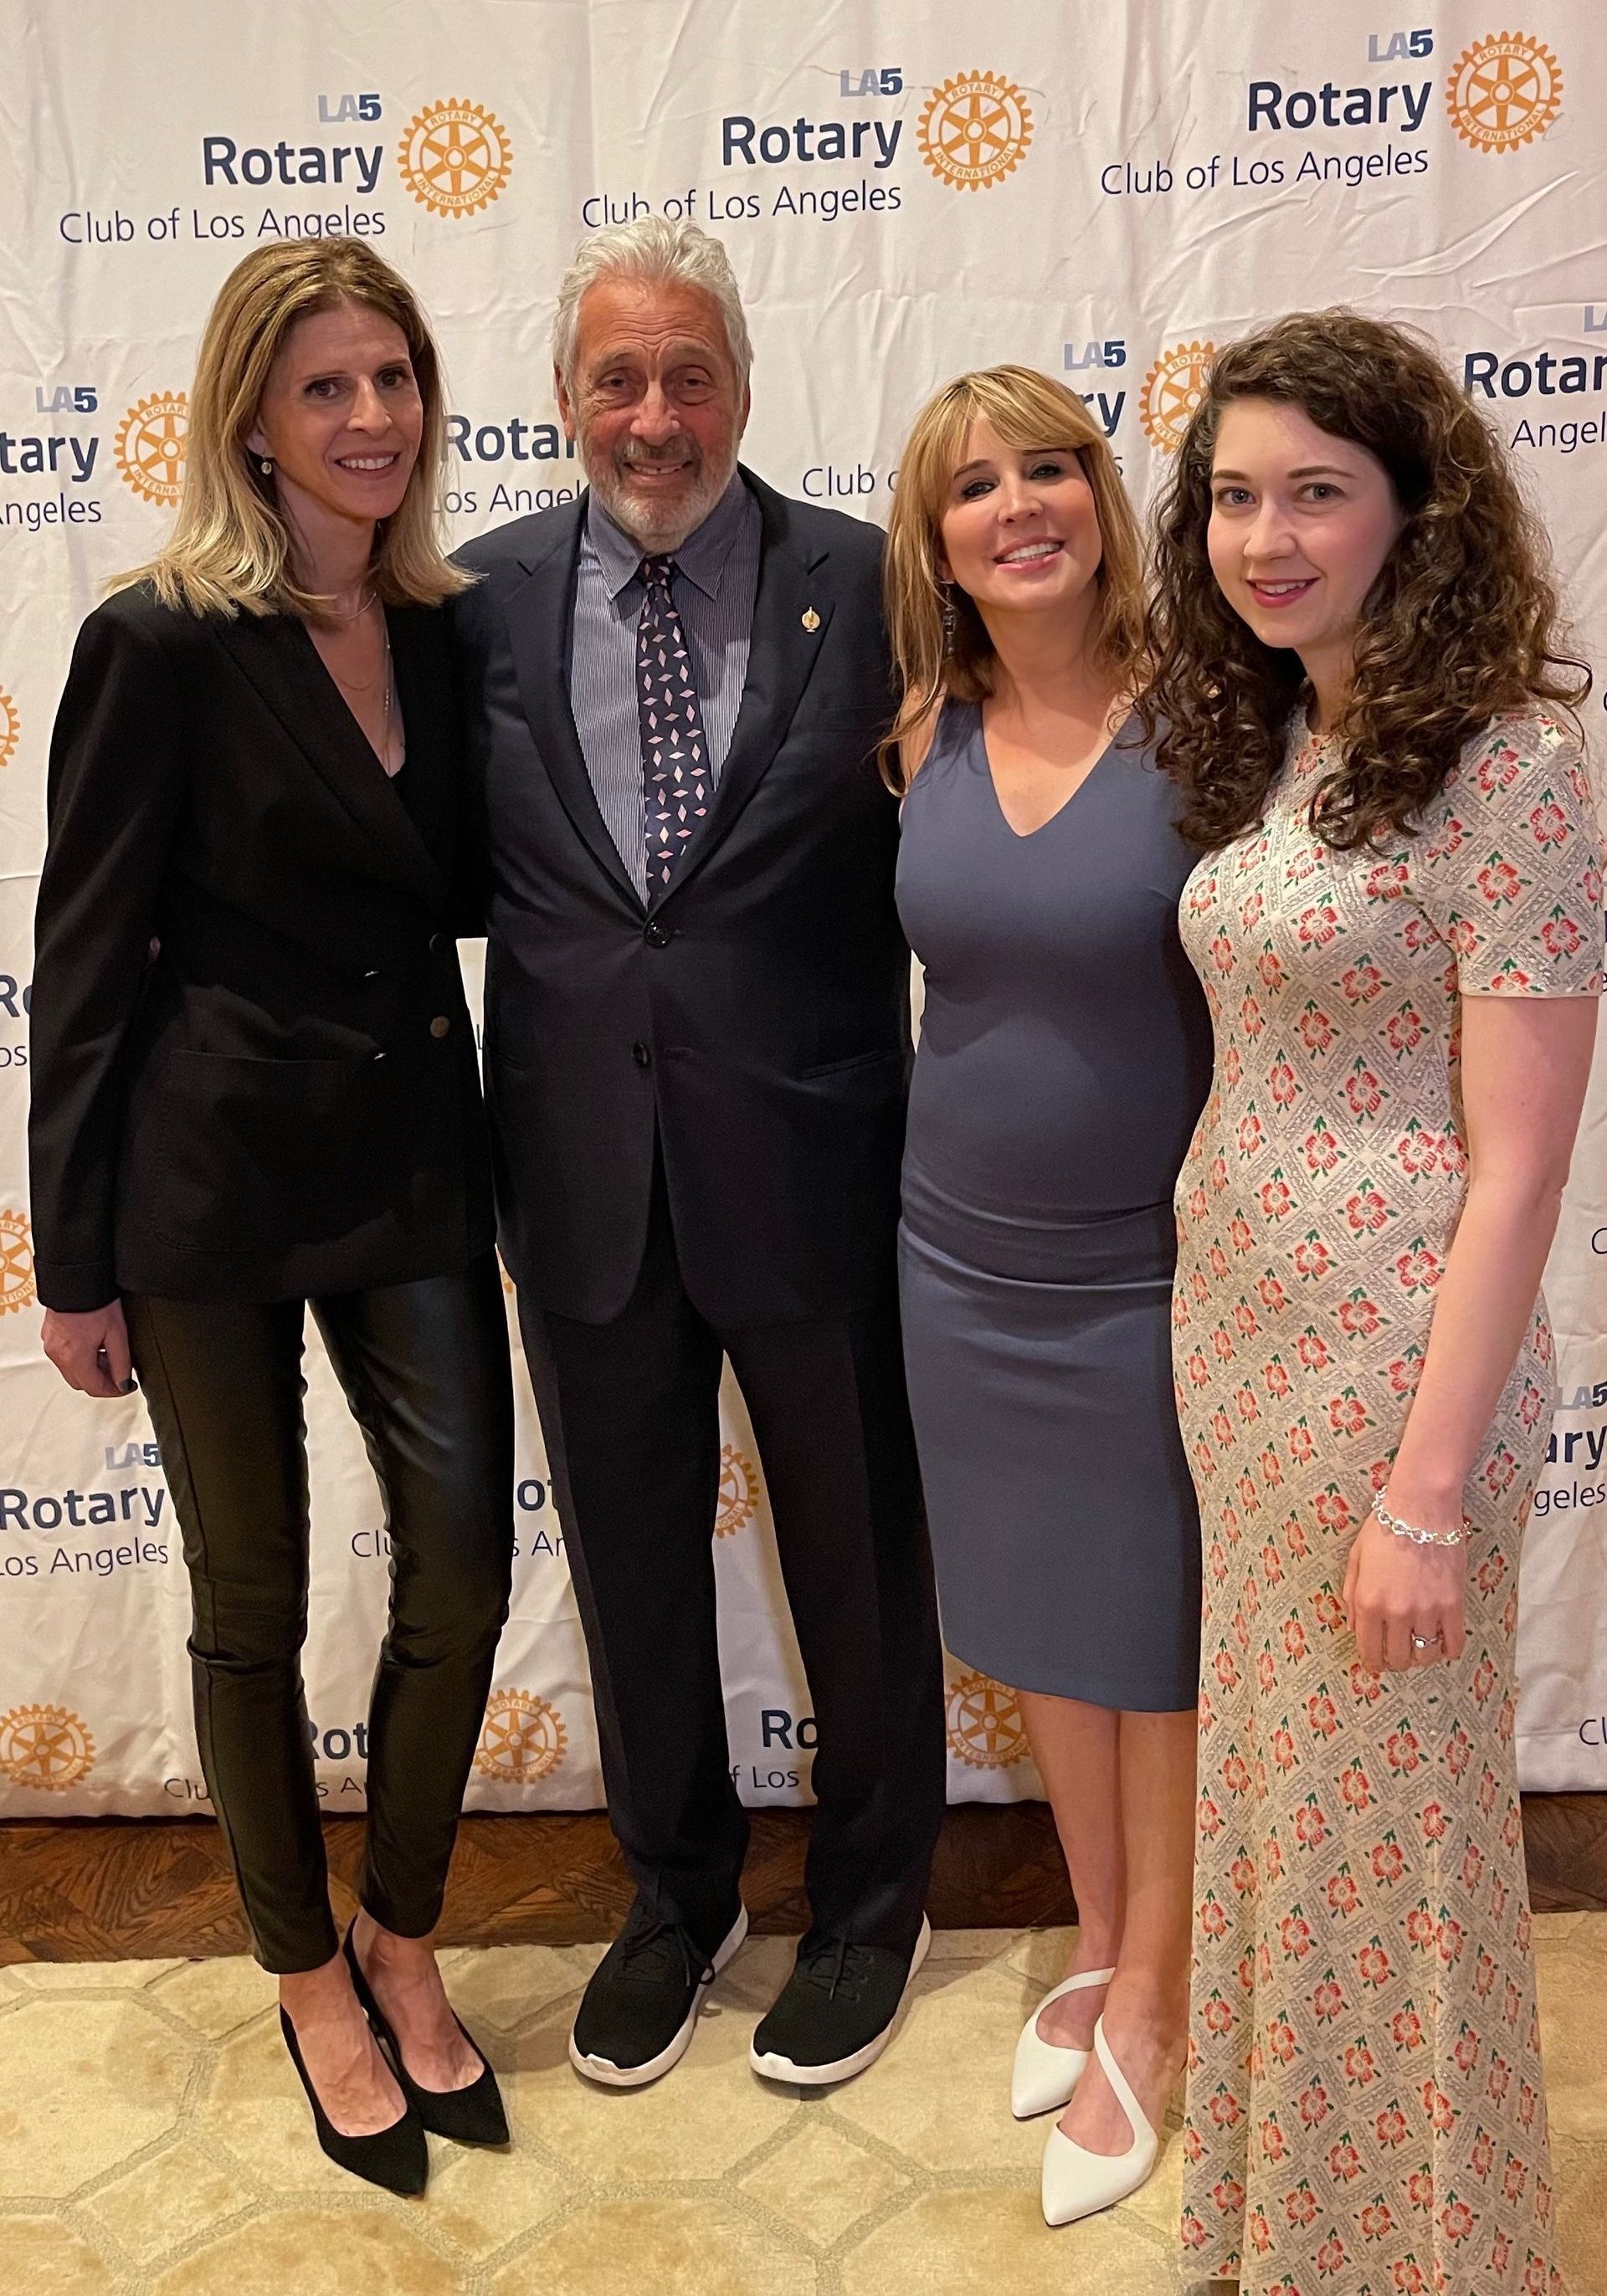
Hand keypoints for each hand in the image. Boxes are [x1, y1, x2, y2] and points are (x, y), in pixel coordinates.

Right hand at [41, 1301, 135, 1398]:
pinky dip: (79, 1358)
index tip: (125, 1387)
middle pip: (81, 1382)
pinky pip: (64, 1357)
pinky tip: (93, 1345)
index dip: (113, 1391)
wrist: (76, 1279)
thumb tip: (123, 1382)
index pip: (94, 1388)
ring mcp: (51, 1345)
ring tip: (108, 1355)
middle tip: (119, 1371)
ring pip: (71, 1371)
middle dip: (101, 1380)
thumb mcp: (118, 1333)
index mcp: (75, 1357)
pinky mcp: (49, 1336)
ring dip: (90, 1369)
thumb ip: (122, 1362)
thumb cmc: (95, 1301)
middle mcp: (59, 1354)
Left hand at [1342, 1507, 1466, 1672]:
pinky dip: (1449, 1650)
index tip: (1377, 1664)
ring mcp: (1426, 1611)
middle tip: (1398, 1655)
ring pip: (1425, 1655)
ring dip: (1422, 1656)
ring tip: (1421, 1647)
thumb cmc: (1384, 1529)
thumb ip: (1350, 1596)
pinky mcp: (1452, 1605)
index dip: (1373, 1663)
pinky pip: (1454, 1644)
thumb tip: (1354, 1627)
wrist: (1420, 1508)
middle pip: (1398, 1659)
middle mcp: (1395, 1612)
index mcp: (1367, 1602)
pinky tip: (1444, 1644)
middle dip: (1396, 1662)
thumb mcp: (1355, 1559)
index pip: (1369, 1651)